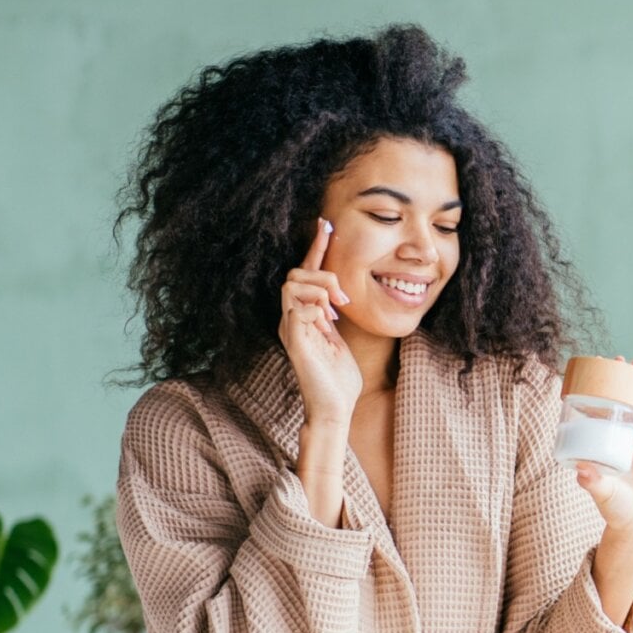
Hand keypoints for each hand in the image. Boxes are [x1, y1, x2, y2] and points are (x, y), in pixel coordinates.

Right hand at [278, 218, 361, 424]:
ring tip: (336, 311)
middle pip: (294, 274)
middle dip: (322, 275)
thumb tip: (338, 293)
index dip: (315, 247)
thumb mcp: (340, 337)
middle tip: (343, 299)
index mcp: (301, 315)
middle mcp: (290, 319)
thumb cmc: (338, 378)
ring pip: (292, 284)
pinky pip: (297, 308)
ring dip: (320, 290)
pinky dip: (316, 308)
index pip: (304, 273)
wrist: (335, 408)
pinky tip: (329, 325)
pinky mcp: (294, 341)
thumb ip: (333, 314)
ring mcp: (289, 329)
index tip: (326, 224)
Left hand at [574, 357, 632, 549]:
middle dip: (617, 380)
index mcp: (605, 443)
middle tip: (612, 359)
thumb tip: (580, 471)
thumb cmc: (616, 508)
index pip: (599, 410)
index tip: (590, 371)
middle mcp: (623, 437)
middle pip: (621, 401)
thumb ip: (592, 482)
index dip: (597, 391)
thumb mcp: (602, 492)